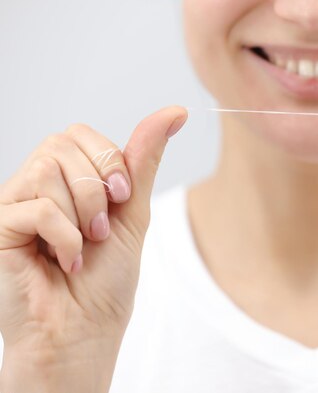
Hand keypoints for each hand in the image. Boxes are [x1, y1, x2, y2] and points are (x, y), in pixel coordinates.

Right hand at [0, 106, 186, 392]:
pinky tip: (64, 262)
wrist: (85, 330)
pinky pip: (36, 207)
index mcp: (64, 179)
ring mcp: (12, 205)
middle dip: (97, 188)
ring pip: (47, 170)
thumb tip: (175, 111)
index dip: (108, 160)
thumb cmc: (107, 278)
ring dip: (82, 214)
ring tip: (83, 246)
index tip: (123, 196)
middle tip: (101, 228)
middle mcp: (33, 186)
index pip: (79, 133)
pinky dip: (64, 237)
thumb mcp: (133, 211)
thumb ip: (144, 159)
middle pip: (61, 144)